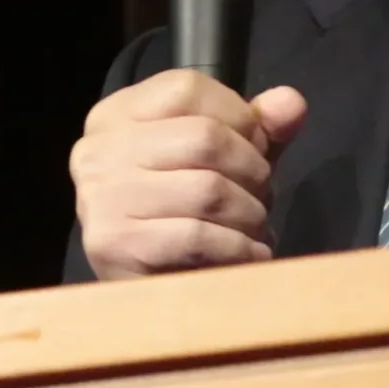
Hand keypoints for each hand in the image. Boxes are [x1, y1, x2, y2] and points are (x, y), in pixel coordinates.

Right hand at [70, 69, 308, 278]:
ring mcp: (100, 199)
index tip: (256, 149)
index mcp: (116, 116)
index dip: (239, 117)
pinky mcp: (114, 246)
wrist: (142, 299)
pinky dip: (238, 248)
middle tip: (261, 197)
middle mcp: (97, 151)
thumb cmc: (184, 215)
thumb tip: (291, 105)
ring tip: (254, 228)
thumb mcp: (223, 160)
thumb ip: (258, 128)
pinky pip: (197, 236)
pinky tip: (250, 254)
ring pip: (207, 189)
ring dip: (250, 213)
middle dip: (252, 170)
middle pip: (204, 138)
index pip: (187, 88)